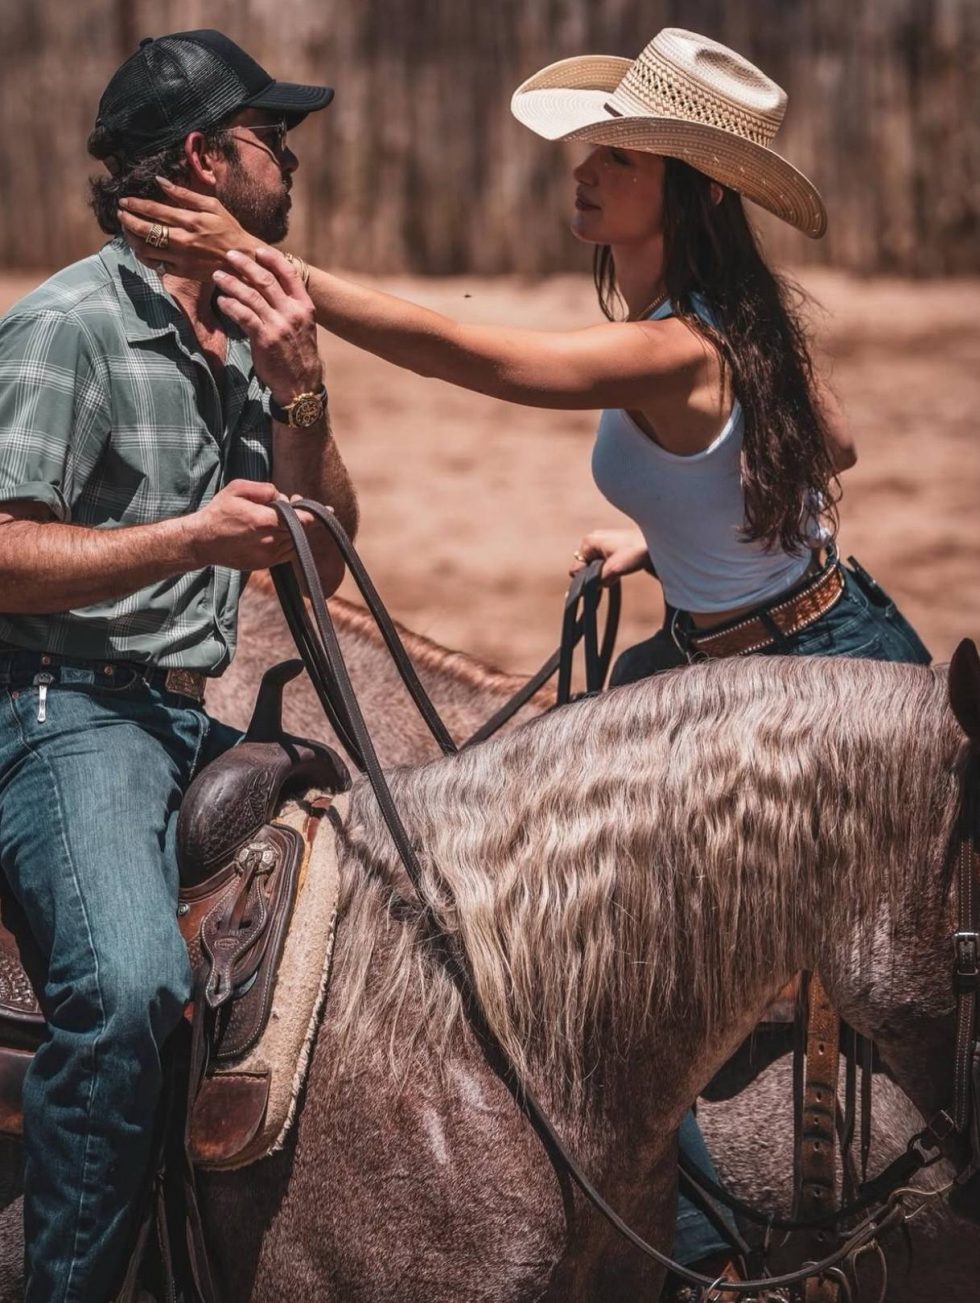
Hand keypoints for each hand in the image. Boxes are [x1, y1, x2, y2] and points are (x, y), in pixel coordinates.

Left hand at [117, 181, 252, 277]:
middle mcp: (182, 240)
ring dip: (132, 239)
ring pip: (145, 250)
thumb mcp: (212, 205)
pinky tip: (142, 248)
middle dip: (127, 221)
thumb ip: (185, 194)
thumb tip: (160, 181)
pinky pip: (155, 264)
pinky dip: (145, 256)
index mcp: (190, 220)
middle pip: (145, 230)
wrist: (242, 259)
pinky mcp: (181, 271)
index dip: (135, 204)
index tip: (123, 201)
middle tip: (121, 214)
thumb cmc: (228, 229)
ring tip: (128, 231)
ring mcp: (180, 258)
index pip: (154, 210)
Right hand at [187, 480, 315, 570]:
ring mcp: (269, 555)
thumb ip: (264, 489)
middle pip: (300, 530)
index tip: (328, 509)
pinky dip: (288, 541)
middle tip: (294, 505)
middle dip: (301, 517)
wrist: (202, 542)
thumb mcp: (237, 489)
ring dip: (294, 530)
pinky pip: (287, 552)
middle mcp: (270, 540)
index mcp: (264, 520)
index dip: (316, 514)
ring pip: (295, 542)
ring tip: (278, 518)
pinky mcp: (266, 564)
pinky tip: (275, 532)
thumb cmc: (219, 512)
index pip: (301, 519)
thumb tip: (283, 496)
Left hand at [213, 248, 322, 408]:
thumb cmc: (299, 354)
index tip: (257, 250)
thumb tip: (271, 288)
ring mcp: (278, 325)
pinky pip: (244, 316)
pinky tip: (222, 300)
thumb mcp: (303, 327)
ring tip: (218, 276)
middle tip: (229, 255)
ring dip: (231, 283)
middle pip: (266, 280)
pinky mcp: (264, 339)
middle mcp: (292, 312)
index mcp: (305, 307)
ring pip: (251, 295)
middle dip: (245, 265)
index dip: (272, 258)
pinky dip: (231, 305)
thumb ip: (289, 306)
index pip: (289, 274)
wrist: (301, 384)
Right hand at [570, 528, 651, 583]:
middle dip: (595, 577)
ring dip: (604, 575)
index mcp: (588, 542)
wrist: (661, 540)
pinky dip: (610, 572)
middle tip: (613, 576)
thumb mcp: (614, 568)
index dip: (586, 580)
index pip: (576, 569)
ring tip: (619, 573)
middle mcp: (592, 540)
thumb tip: (592, 587)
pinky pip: (604, 565)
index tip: (603, 580)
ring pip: (595, 568)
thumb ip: (599, 579)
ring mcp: (602, 544)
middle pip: (585, 569)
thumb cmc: (637, 551)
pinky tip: (621, 572)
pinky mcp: (612, 548)